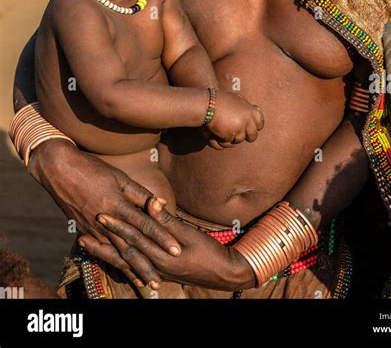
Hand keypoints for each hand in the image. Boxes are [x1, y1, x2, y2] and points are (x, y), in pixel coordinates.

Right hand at [28, 139, 181, 287]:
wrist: (60, 170)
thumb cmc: (93, 169)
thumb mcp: (120, 178)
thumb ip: (140, 194)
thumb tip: (161, 203)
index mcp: (118, 205)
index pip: (145, 226)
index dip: (162, 238)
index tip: (176, 250)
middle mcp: (106, 222)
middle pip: (131, 247)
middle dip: (147, 265)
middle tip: (161, 281)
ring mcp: (93, 229)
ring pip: (116, 254)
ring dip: (131, 269)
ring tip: (145, 282)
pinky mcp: (83, 231)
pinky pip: (102, 252)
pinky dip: (113, 263)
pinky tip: (122, 271)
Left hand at [79, 199, 256, 291]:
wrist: (224, 272)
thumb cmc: (209, 251)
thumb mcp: (189, 233)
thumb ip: (168, 220)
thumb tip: (152, 202)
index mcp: (160, 253)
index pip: (133, 235)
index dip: (116, 223)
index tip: (100, 212)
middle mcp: (153, 264)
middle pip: (122, 251)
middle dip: (102, 242)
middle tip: (80, 232)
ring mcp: (155, 270)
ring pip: (124, 260)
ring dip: (104, 252)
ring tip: (85, 243)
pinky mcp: (159, 272)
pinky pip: (133, 267)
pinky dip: (118, 260)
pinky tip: (108, 255)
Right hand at [205, 90, 263, 146]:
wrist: (207, 104)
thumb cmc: (220, 100)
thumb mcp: (237, 99)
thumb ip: (248, 106)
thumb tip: (259, 109)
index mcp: (251, 110)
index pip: (260, 122)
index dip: (256, 127)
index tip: (249, 128)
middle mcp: (248, 119)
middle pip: (253, 136)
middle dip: (246, 137)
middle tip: (237, 134)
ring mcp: (240, 127)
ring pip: (240, 140)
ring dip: (232, 137)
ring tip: (224, 127)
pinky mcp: (230, 134)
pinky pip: (229, 142)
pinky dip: (223, 138)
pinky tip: (218, 130)